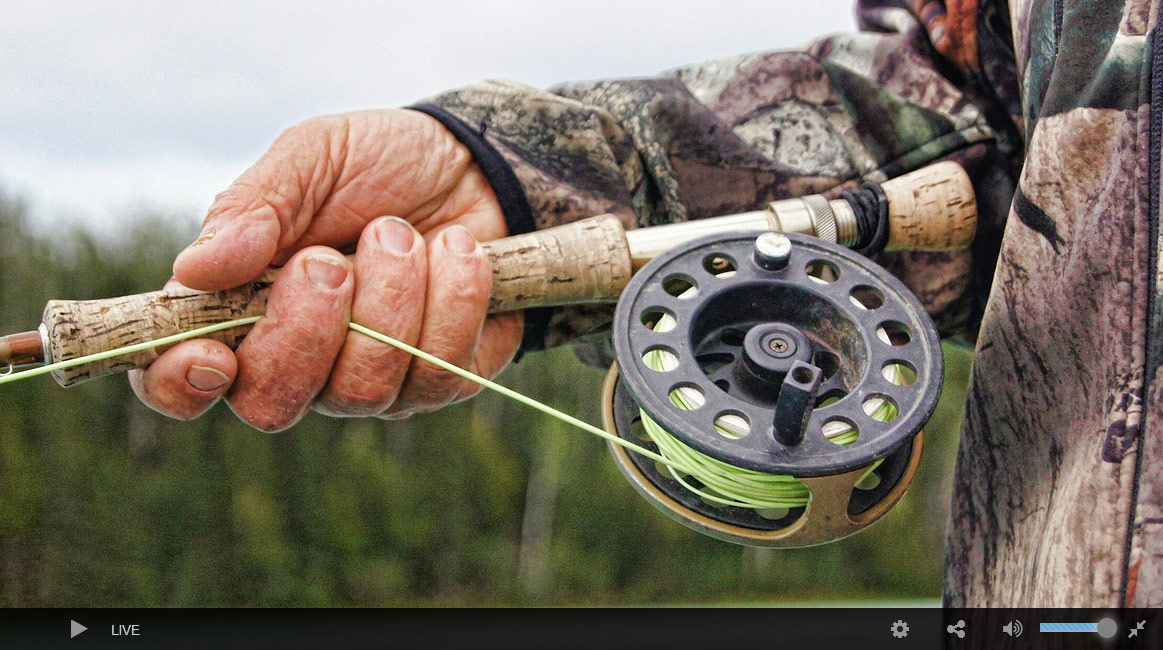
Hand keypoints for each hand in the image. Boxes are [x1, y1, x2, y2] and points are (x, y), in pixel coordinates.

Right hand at [128, 110, 522, 430]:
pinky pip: (442, 372)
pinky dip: (452, 297)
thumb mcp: (311, 158)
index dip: (181, 385)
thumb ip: (253, 208)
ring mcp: (373, 381)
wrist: (477, 163)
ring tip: (400, 233)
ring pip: (363, 390)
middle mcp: (301, 362)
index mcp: (239, 310)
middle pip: (272, 404)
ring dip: (388, 298)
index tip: (210, 353)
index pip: (182, 382)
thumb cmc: (378, 163)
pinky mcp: (443, 379)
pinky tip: (456, 249)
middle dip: (304, 330)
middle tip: (329, 260)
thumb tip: (192, 269)